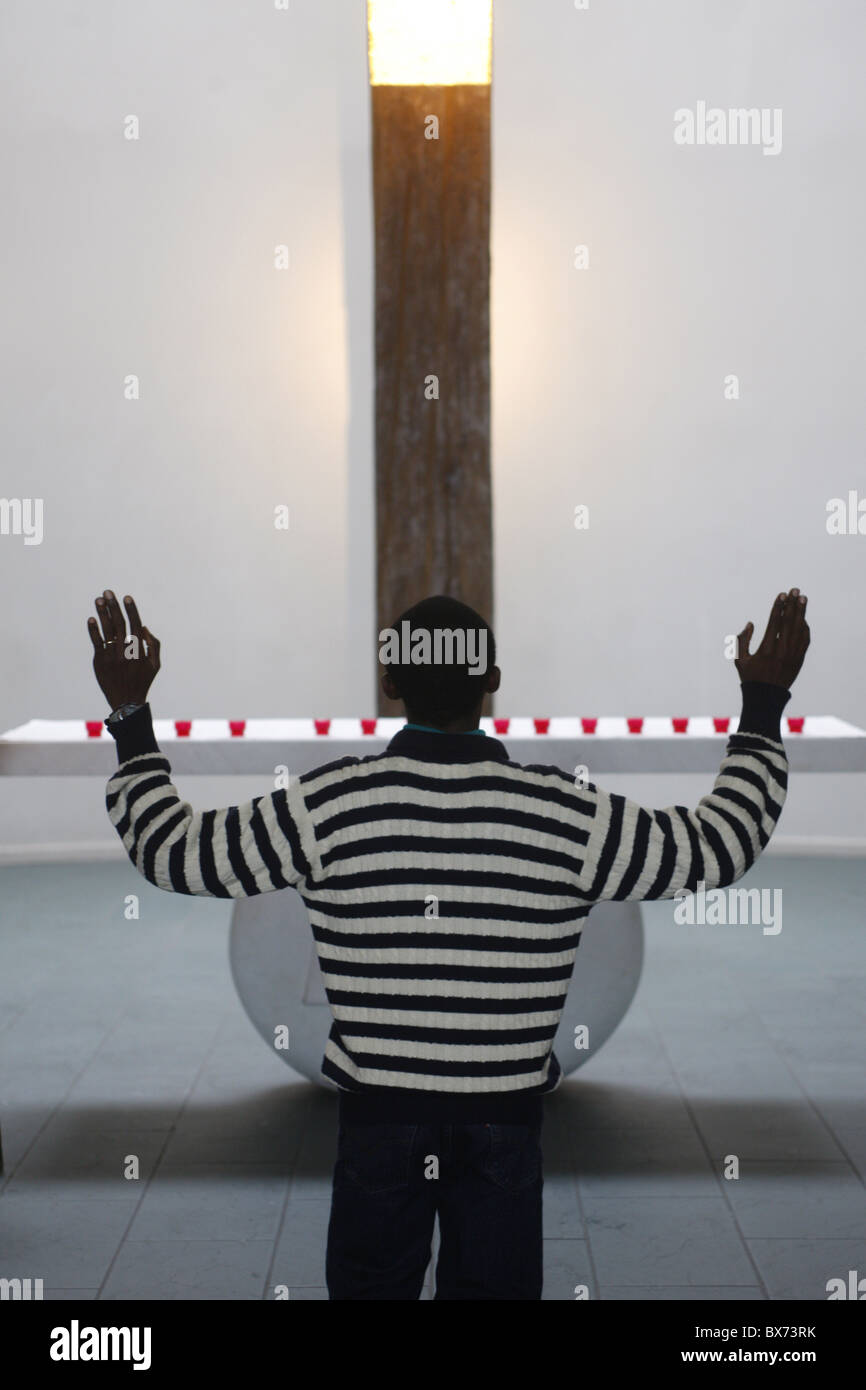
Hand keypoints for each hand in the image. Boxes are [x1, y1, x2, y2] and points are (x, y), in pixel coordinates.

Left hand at [87, 590, 160, 710]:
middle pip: (119, 623)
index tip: (126, 597)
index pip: (135, 624)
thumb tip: (145, 627)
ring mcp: (112, 655)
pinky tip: (92, 619)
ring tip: (98, 600)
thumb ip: (154, 644)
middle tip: (108, 592)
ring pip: (107, 630)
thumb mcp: (155, 664)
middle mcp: (126, 651)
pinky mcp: (100, 661)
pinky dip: (94, 630)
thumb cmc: (142, 681)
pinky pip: (96, 642)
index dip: (131, 610)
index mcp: (140, 650)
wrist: (126, 702)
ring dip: (102, 613)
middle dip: (113, 606)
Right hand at [735, 588, 809, 689]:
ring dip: (802, 612)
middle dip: (792, 604)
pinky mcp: (799, 659)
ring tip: (803, 598)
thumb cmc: (750, 677)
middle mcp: (781, 651)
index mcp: (766, 649)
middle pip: (789, 622)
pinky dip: (805, 628)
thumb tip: (751, 624)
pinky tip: (803, 619)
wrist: (766, 696)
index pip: (775, 623)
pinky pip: (804, 639)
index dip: (778, 607)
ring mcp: (792, 655)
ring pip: (799, 629)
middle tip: (795, 590)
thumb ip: (741, 640)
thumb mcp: (739, 660)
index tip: (782, 595)